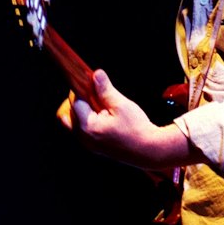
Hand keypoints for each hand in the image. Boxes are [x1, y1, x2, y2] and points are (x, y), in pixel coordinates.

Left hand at [56, 69, 197, 170]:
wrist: (151, 150)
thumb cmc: (137, 129)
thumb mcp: (121, 105)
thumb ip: (105, 90)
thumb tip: (96, 74)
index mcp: (88, 127)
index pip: (76, 102)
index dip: (82, 89)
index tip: (90, 81)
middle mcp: (84, 138)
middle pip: (73, 113)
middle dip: (82, 100)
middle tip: (96, 91)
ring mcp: (90, 145)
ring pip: (77, 123)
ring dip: (85, 111)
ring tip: (102, 104)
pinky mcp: (97, 148)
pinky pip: (85, 132)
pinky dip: (90, 121)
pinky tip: (104, 115)